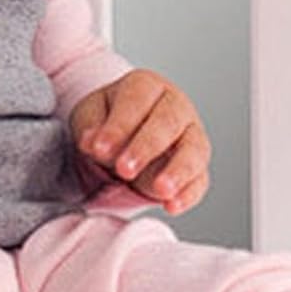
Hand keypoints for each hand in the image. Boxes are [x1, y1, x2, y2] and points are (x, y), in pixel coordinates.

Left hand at [70, 69, 210, 215]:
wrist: (122, 139)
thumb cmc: (108, 121)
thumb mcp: (90, 115)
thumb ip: (90, 125)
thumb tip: (91, 141)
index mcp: (147, 86)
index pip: (138, 99)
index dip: (119, 124)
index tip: (99, 148)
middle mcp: (175, 106)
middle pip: (169, 121)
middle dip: (146, 146)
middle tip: (124, 169)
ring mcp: (190, 136)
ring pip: (194, 149)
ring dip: (178, 170)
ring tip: (160, 190)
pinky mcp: (196, 167)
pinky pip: (200, 179)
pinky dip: (189, 193)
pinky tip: (172, 205)